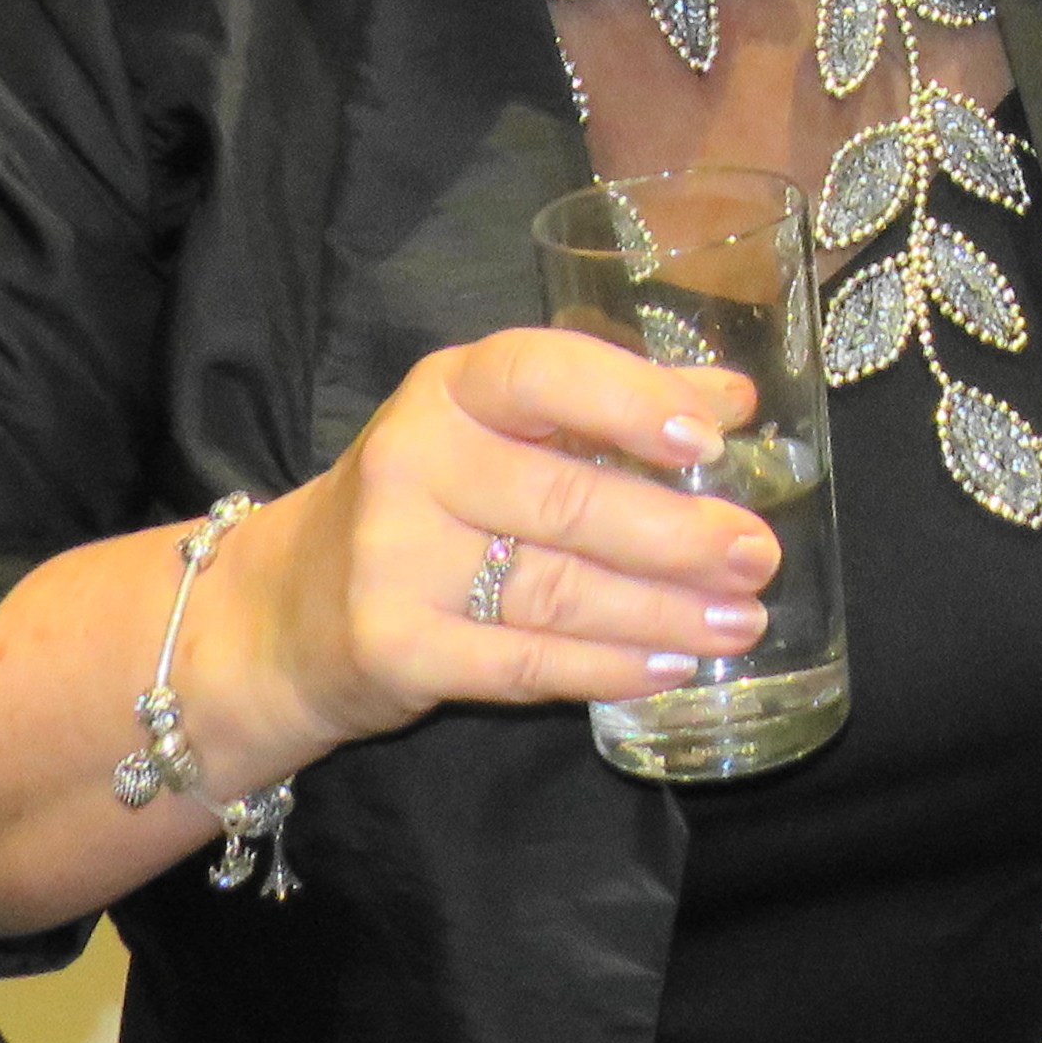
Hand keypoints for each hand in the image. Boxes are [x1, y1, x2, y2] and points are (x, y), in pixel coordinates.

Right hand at [213, 325, 778, 761]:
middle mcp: (414, 461)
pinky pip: (521, 662)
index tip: (711, 438)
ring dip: (661, 611)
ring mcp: (394, 558)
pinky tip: (669, 667)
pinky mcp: (391, 646)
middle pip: (567, 499)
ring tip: (738, 620)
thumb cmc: (427, 501)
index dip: (630, 401)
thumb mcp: (499, 429)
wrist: (284, 609)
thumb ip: (610, 405)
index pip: (543, 373)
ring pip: (555, 589)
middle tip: (756, 554)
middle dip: (677, 534)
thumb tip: (735, 399)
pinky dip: (605, 669)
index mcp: (450, 387)